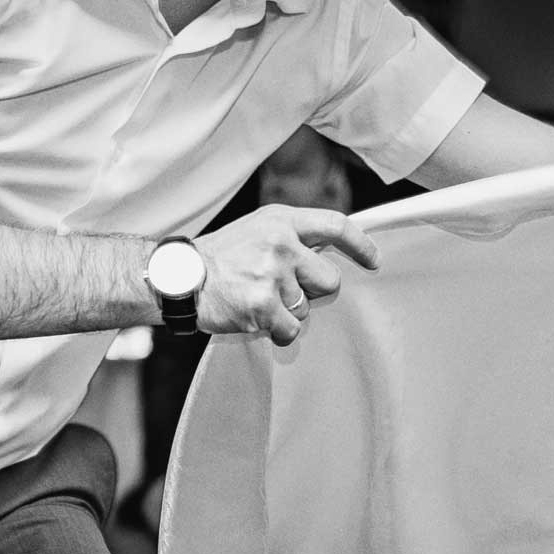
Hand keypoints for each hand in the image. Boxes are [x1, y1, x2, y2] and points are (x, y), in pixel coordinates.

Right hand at [195, 205, 380, 347]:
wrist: (179, 278)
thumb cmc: (220, 258)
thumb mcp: (256, 230)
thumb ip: (292, 238)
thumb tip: (333, 255)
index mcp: (281, 221)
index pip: (335, 225)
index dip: (360, 245)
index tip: (374, 261)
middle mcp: (280, 244)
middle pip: (330, 279)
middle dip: (313, 291)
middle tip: (284, 289)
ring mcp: (272, 275)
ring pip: (307, 308)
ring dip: (288, 311)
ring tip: (257, 299)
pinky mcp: (262, 305)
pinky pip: (291, 330)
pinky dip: (277, 332)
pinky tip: (254, 318)